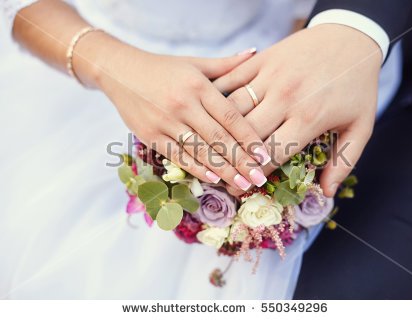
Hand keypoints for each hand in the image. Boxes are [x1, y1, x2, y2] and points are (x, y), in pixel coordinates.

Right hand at [78, 33, 269, 189]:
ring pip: (200, 150)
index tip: (266, 154)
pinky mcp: (150, 135)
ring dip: (223, 170)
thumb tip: (256, 51)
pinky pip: (177, 156)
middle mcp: (183, 104)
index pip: (231, 116)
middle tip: (260, 179)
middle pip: (219, 138)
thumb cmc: (163, 69)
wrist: (119, 71)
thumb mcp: (195, 63)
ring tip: (243, 185)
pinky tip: (214, 179)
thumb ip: (226, 64)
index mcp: (198, 86)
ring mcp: (165, 121)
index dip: (250, 138)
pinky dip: (196, 168)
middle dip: (241, 161)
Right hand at [214, 24, 382, 195]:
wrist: (351, 36)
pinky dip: (216, 98)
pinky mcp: (260, 59)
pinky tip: (209, 114)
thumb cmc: (356, 85)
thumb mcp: (360, 126)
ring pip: (232, 109)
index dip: (252, 176)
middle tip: (221, 174)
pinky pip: (230, 80)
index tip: (239, 189)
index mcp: (309, 118)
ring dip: (219, 131)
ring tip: (212, 149)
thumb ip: (344, 161)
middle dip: (231, 160)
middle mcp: (285, 98)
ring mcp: (270, 76)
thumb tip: (328, 192)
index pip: (271, 155)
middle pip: (246, 136)